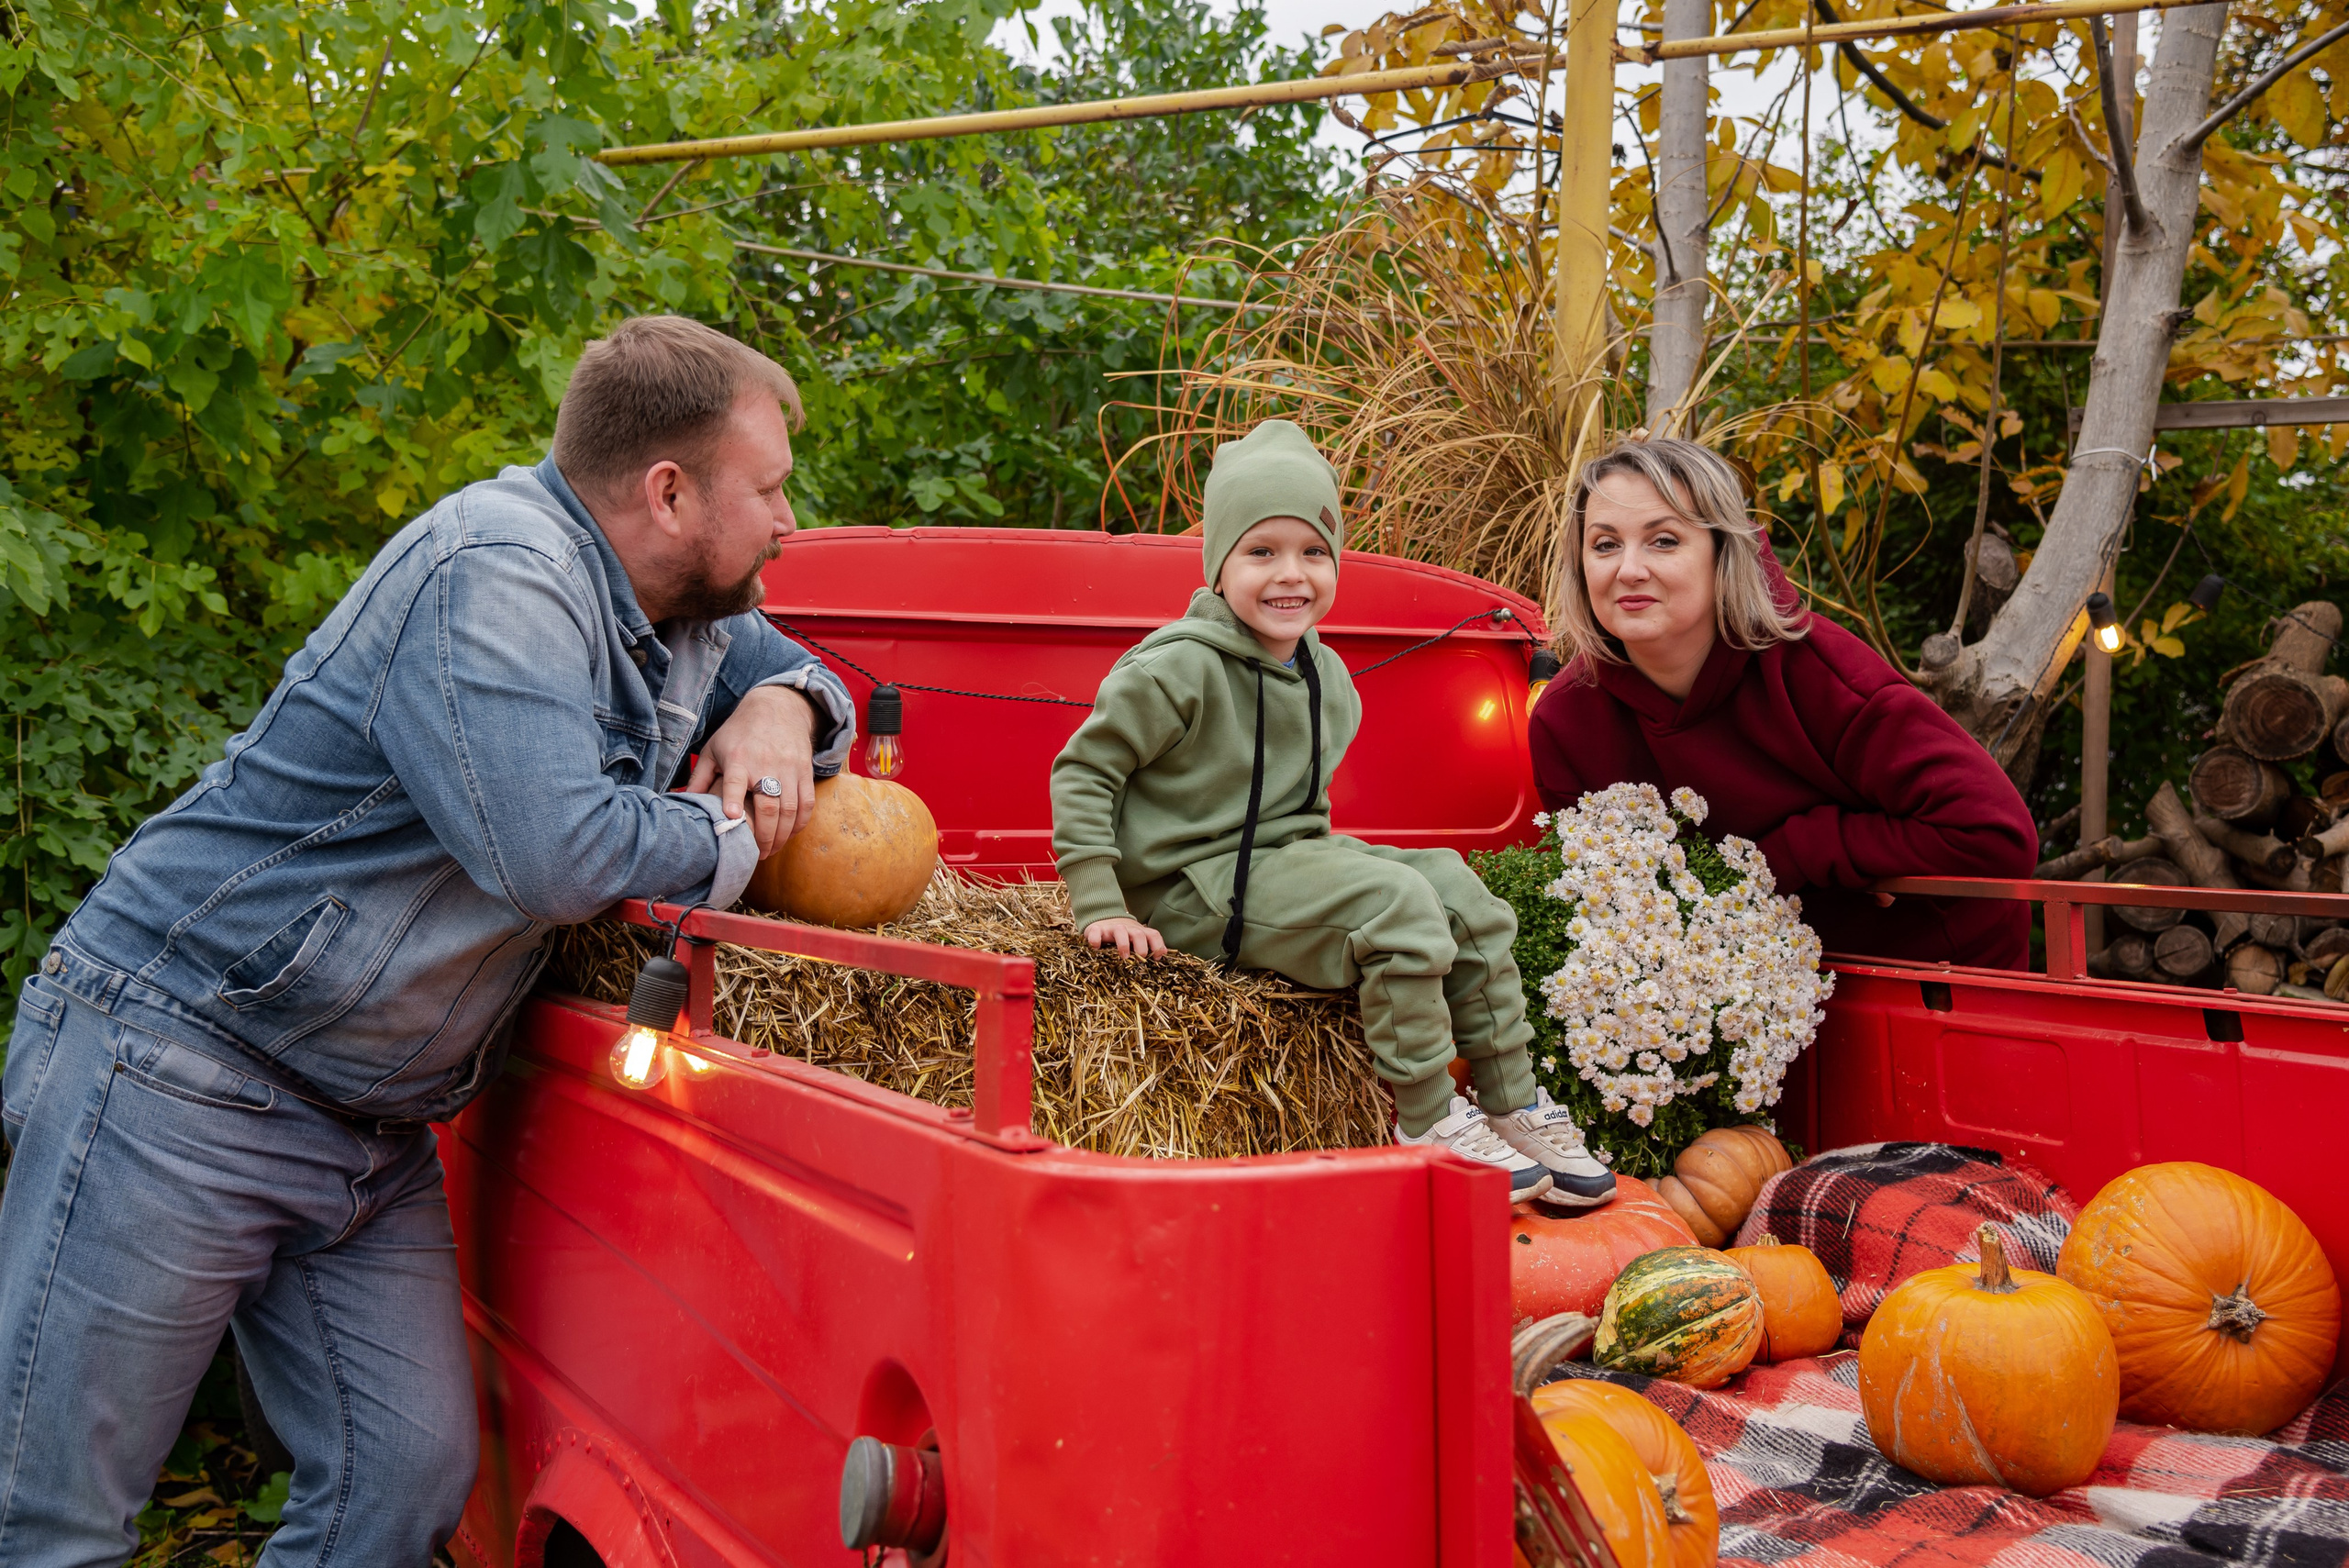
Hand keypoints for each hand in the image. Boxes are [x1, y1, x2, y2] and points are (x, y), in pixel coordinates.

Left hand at [686, 685, 818, 856]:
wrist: (776, 709)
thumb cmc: (739, 733)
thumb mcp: (714, 748)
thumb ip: (699, 777)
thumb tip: (682, 801)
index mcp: (738, 758)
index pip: (735, 780)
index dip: (733, 799)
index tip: (732, 818)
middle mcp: (765, 763)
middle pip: (768, 805)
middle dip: (764, 835)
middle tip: (757, 854)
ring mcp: (788, 767)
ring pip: (789, 809)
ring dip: (782, 835)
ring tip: (772, 849)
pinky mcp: (805, 770)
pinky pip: (806, 802)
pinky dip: (800, 823)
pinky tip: (790, 833)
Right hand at [1083, 917, 1166, 957]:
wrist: (1103, 919)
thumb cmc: (1124, 935)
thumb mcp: (1137, 940)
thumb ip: (1150, 945)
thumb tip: (1164, 953)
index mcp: (1139, 932)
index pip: (1153, 935)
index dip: (1158, 945)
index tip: (1157, 958)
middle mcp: (1127, 928)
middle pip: (1139, 933)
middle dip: (1142, 946)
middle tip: (1141, 958)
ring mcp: (1111, 928)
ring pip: (1120, 930)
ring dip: (1124, 944)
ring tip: (1124, 956)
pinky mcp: (1096, 929)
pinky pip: (1095, 932)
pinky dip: (1095, 940)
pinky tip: (1096, 948)